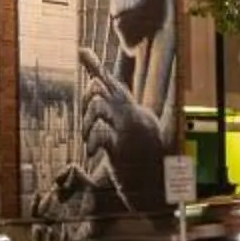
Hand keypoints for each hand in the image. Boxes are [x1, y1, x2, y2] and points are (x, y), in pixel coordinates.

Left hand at [78, 48, 170, 204]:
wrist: (158, 188)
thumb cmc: (140, 157)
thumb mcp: (127, 131)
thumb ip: (111, 107)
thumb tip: (96, 82)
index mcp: (133, 110)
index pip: (112, 83)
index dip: (95, 67)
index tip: (81, 51)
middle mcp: (132, 115)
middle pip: (102, 88)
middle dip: (87, 97)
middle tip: (87, 118)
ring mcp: (128, 131)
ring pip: (98, 105)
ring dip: (86, 121)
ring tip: (86, 139)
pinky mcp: (122, 149)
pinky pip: (100, 135)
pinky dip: (90, 142)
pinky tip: (90, 153)